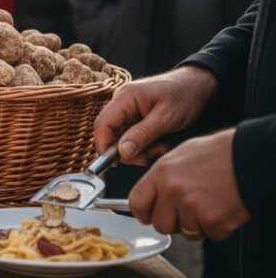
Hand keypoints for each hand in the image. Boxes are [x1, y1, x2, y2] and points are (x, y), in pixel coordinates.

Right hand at [94, 66, 217, 164]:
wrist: (198, 86)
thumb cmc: (185, 95)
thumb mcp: (166, 118)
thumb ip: (142, 135)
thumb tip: (121, 152)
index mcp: (125, 97)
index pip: (102, 124)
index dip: (104, 145)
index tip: (116, 163)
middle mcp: (122, 102)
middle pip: (111, 134)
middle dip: (128, 150)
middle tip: (147, 157)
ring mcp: (128, 110)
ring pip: (123, 138)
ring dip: (141, 148)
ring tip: (160, 145)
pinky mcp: (136, 117)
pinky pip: (133, 136)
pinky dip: (146, 144)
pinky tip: (161, 140)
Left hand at [129, 129, 250, 240]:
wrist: (251, 158)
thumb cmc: (219, 154)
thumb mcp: (180, 155)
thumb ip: (162, 177)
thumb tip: (150, 193)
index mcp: (161, 173)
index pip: (137, 202)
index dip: (143, 212)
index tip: (149, 214)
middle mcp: (173, 190)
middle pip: (159, 224)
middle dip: (172, 222)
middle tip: (187, 209)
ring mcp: (192, 207)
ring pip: (185, 232)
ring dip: (196, 224)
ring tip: (209, 203)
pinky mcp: (213, 221)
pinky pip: (209, 234)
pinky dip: (217, 227)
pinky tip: (222, 207)